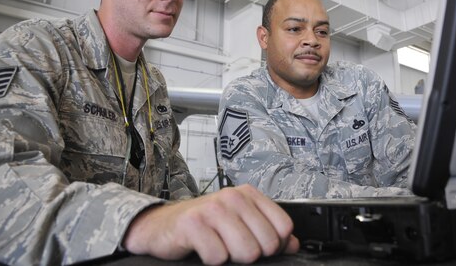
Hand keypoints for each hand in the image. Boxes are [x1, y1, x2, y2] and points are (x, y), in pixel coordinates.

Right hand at [123, 184, 298, 263]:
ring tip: (219, 246)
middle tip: (232, 246)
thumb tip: (293, 243)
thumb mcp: (239, 223)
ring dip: (231, 257)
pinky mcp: (193, 224)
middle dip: (251, 254)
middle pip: (267, 244)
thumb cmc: (203, 224)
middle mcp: (233, 197)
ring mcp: (213, 209)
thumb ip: (267, 230)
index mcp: (248, 195)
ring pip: (246, 252)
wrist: (162, 225)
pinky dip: (211, 259)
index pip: (284, 228)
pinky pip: (217, 257)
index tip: (258, 243)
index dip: (275, 245)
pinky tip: (203, 248)